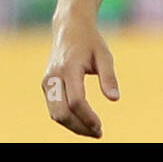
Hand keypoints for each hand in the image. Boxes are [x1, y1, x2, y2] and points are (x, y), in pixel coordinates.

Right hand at [43, 14, 119, 137]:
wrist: (69, 28)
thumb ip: (109, 77)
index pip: (76, 101)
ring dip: (73, 126)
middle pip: (61, 113)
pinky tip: (83, 122)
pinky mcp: (46, 85)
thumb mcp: (104, 54)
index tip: (100, 127)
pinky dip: (67, 118)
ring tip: (93, 130)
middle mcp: (54, 77)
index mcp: (69, 68)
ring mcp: (47, 82)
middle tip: (98, 133)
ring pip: (55, 114)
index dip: (88, 117)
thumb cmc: (90, 41)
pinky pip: (54, 108)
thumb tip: (115, 99)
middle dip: (79, 127)